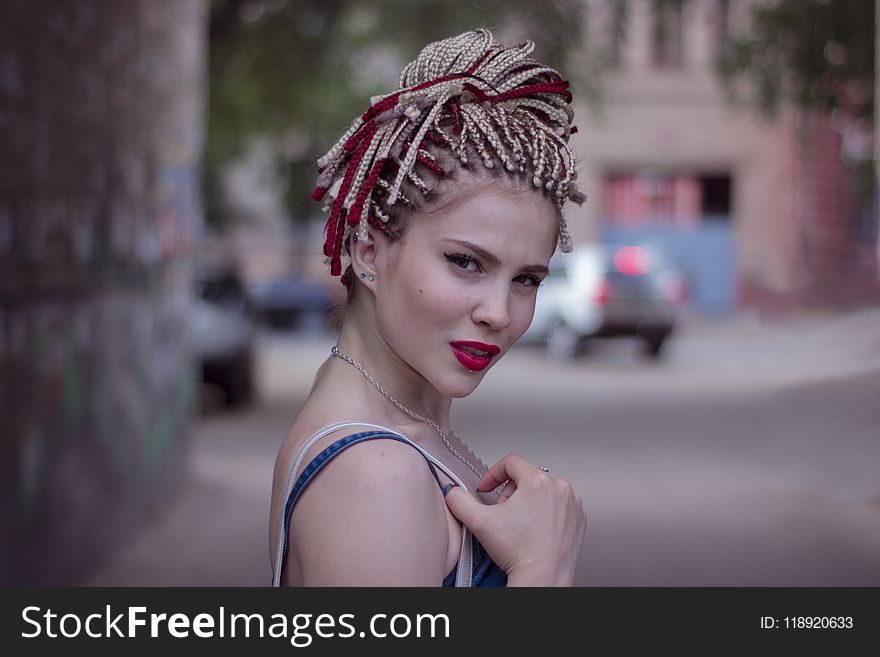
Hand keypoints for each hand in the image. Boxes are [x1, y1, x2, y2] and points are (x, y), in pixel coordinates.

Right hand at [444, 453, 586, 585]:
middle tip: (502, 513)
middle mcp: (560, 488)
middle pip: (527, 476)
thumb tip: (452, 492)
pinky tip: (535, 530)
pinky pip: (558, 505)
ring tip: (520, 524)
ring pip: (543, 490)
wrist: (543, 579)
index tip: (487, 488)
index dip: (492, 474)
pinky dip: (545, 513)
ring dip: (528, 501)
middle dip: (510, 492)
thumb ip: (459, 500)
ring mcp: (572, 504)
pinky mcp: (579, 518)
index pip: (510, 462)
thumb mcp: (479, 522)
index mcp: (538, 481)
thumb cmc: (520, 553)